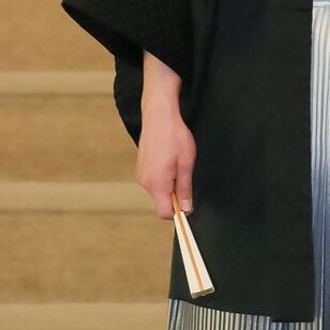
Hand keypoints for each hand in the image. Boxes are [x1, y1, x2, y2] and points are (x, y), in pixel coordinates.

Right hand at [138, 53, 195, 218]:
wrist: (158, 116)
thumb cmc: (174, 137)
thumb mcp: (186, 164)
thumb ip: (185, 189)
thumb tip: (186, 209)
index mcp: (157, 184)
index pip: (164, 213)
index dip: (177, 213)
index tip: (188, 204)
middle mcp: (145, 182)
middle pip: (162, 202)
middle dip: (175, 195)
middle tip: (185, 174)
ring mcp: (141, 175)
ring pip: (158, 191)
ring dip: (170, 184)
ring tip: (176, 163)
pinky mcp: (141, 167)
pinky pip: (154, 181)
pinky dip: (163, 176)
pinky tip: (168, 159)